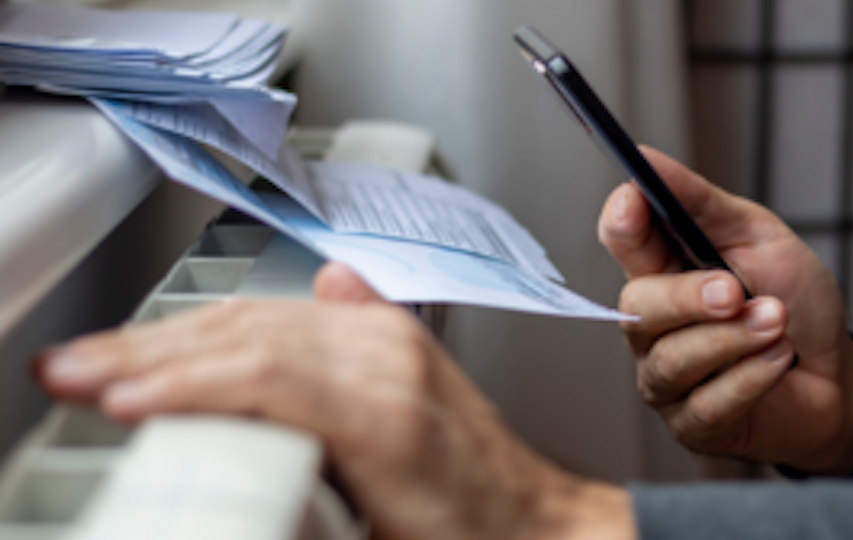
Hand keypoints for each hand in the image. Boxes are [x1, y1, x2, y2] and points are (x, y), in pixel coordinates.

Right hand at [37, 263, 632, 539]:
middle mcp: (391, 364)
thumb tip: (234, 487)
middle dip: (151, 350)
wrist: (532, 519)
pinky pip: (298, 316)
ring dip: (178, 333)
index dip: (179, 383)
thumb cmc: (466, 538)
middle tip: (78, 367)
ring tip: (113, 354)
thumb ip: (308, 508)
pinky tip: (197, 324)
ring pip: (265, 317)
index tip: (113, 397)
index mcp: (389, 420)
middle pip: (251, 335)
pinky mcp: (392, 337)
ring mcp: (393, 341)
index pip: (262, 378)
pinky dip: (233, 322)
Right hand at [598, 147, 852, 474]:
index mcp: (662, 270)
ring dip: (733, 340)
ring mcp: (667, 377)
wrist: (836, 374)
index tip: (635, 201)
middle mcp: (653, 326)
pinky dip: (751, 378)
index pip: (621, 241)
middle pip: (636, 307)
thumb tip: (645, 157)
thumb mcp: (757, 236)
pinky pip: (706, 404)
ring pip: (671, 359)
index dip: (621, 221)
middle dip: (688, 297)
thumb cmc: (793, 301)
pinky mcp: (692, 423)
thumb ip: (700, 201)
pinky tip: (779, 362)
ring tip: (778, 324)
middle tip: (735, 291)